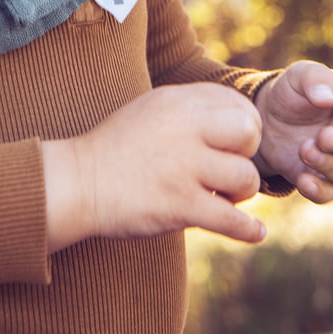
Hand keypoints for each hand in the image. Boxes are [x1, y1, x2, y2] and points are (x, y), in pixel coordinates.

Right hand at [42, 83, 266, 253]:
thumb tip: (238, 120)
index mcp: (176, 101)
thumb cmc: (116, 147)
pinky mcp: (179, 205)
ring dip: (241, 193)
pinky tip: (254, 232)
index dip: (245, 124)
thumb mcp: (150, 109)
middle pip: (249, 132)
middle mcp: (183, 128)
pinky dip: (248, 230)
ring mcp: (182, 166)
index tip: (236, 143)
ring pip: (246, 177)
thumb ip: (190, 108)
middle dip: (248, 152)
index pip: (236, 102)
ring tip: (224, 197)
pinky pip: (232, 220)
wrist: (78, 182)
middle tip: (230, 166)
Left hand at [254, 61, 332, 203]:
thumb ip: (314, 78)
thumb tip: (327, 99)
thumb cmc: (291, 92)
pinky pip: (332, 192)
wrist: (267, 118)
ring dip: (332, 166)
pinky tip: (303, 180)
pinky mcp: (325, 178)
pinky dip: (320, 190)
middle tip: (322, 137)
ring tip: (305, 150)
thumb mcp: (297, 75)